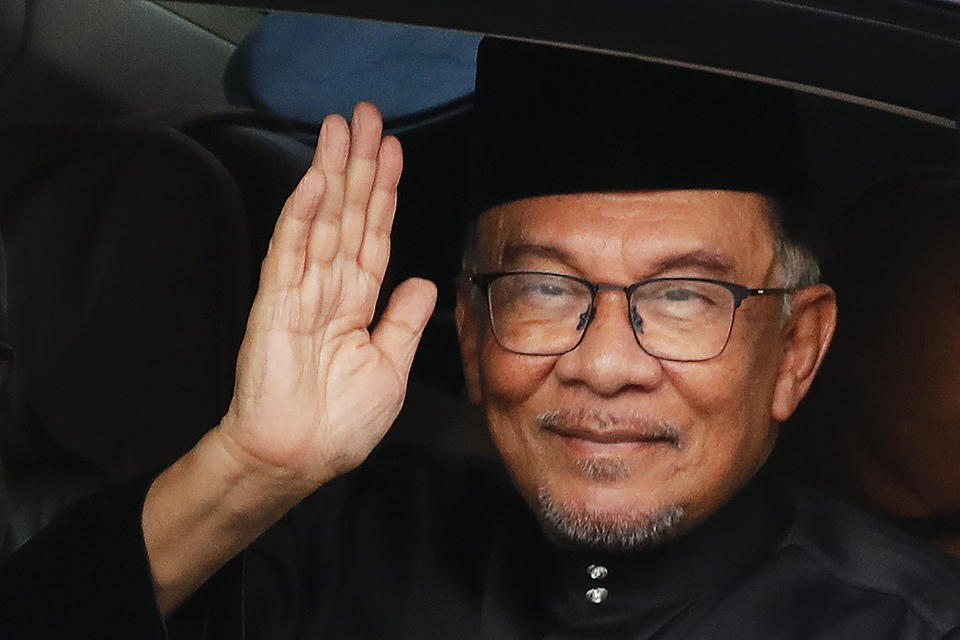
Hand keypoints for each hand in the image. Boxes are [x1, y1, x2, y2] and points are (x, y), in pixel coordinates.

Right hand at [216, 103, 436, 492]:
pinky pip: (289, 254)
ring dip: (331, 174)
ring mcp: (301, 292)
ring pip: (320, 221)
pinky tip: (312, 182)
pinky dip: (301, 217)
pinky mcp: (275, 306)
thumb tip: (422, 281)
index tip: (392, 151)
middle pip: (349, 215)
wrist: (297, 459)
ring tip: (341, 129)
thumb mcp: (390, 368)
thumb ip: (403, 321)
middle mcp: (330, 288)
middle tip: (366, 116)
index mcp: (357, 303)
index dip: (384, 193)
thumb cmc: (339, 424)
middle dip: (358, 165)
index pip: (373, 234)